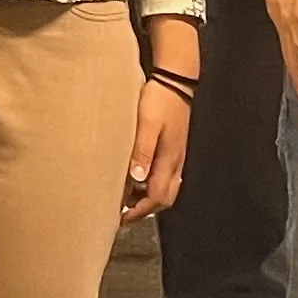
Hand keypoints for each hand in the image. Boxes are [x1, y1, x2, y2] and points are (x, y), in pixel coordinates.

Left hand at [121, 80, 191, 224]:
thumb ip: (142, 151)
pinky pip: (166, 176)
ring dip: (148, 198)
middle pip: (164, 199)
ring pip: (166, 188)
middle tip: (123, 213)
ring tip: (126, 198)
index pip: (157, 198)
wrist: (175, 80)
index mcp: (169, 159)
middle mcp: (176, 162)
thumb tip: (137, 178)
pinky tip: (137, 178)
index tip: (120, 218)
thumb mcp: (147, 124)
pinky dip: (152, 185)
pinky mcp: (174, 148)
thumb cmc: (159, 99)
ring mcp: (177, 156)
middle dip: (145, 210)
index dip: (139, 211)